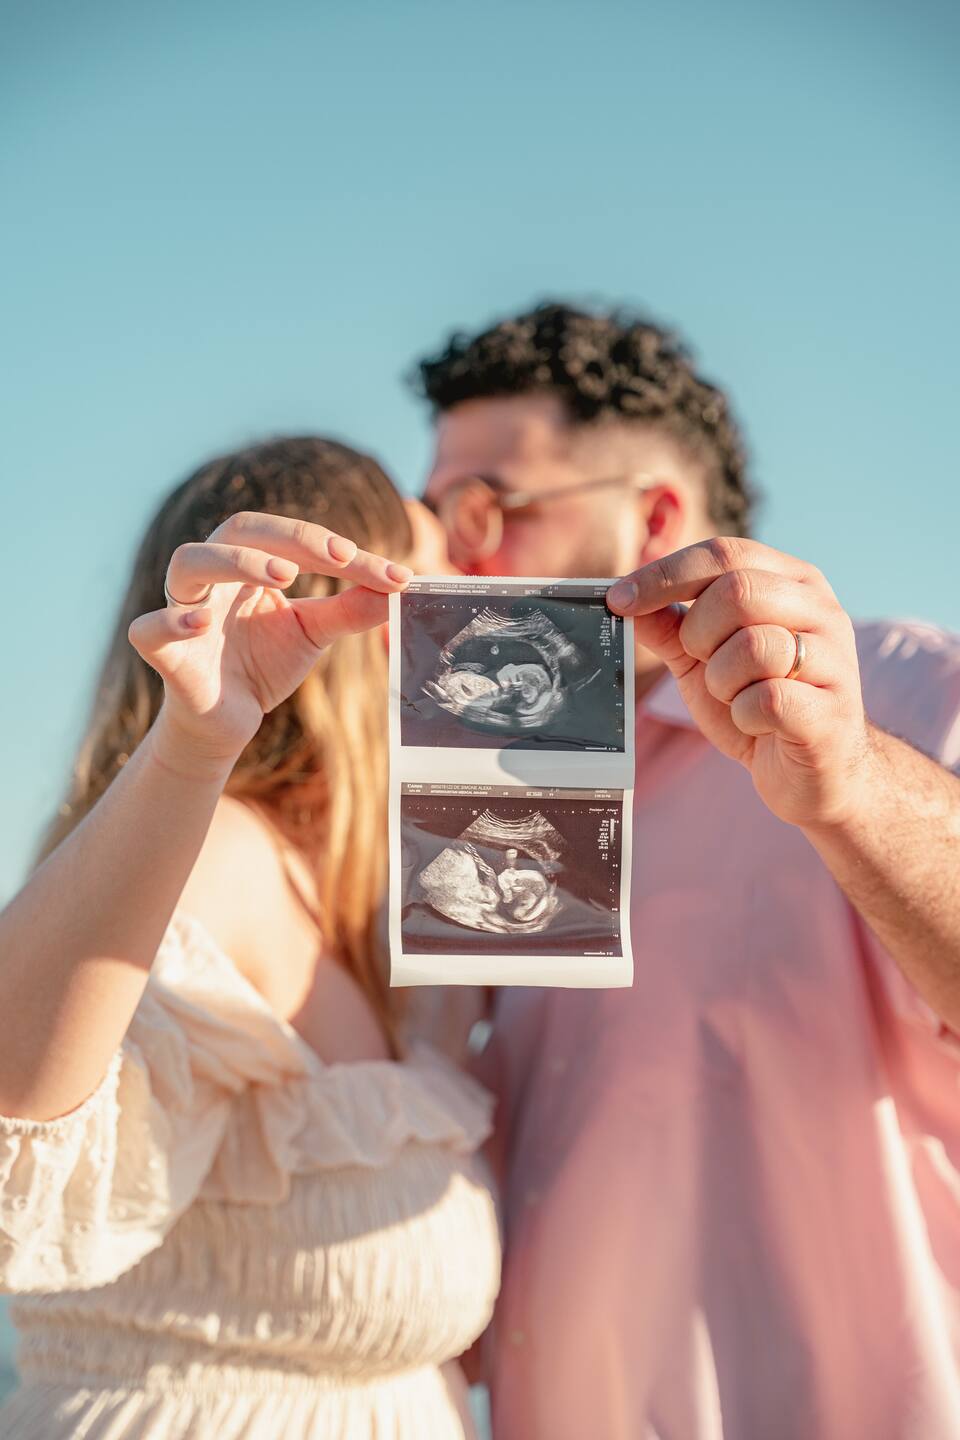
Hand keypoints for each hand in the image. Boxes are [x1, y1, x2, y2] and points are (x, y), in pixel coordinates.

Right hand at [129, 511, 411, 767]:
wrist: (227, 723)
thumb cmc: (264, 665)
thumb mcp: (314, 633)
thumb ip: (351, 609)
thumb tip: (401, 587)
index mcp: (247, 563)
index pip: (290, 539)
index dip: (335, 548)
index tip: (387, 571)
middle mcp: (212, 576)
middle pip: (238, 530)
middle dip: (290, 537)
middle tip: (339, 556)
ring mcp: (182, 609)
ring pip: (188, 562)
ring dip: (235, 562)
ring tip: (283, 575)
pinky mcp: (161, 651)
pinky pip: (148, 629)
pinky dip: (172, 622)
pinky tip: (202, 624)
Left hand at [607, 537, 871, 827]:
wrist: (816, 772)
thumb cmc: (761, 705)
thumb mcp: (705, 659)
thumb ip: (669, 626)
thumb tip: (622, 598)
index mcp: (791, 582)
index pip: (723, 553)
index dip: (664, 574)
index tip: (618, 600)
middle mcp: (820, 610)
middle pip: (737, 591)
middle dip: (698, 634)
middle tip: (702, 662)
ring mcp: (833, 659)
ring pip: (753, 646)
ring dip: (722, 681)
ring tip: (735, 697)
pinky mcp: (831, 710)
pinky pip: (767, 699)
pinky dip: (744, 715)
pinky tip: (755, 723)